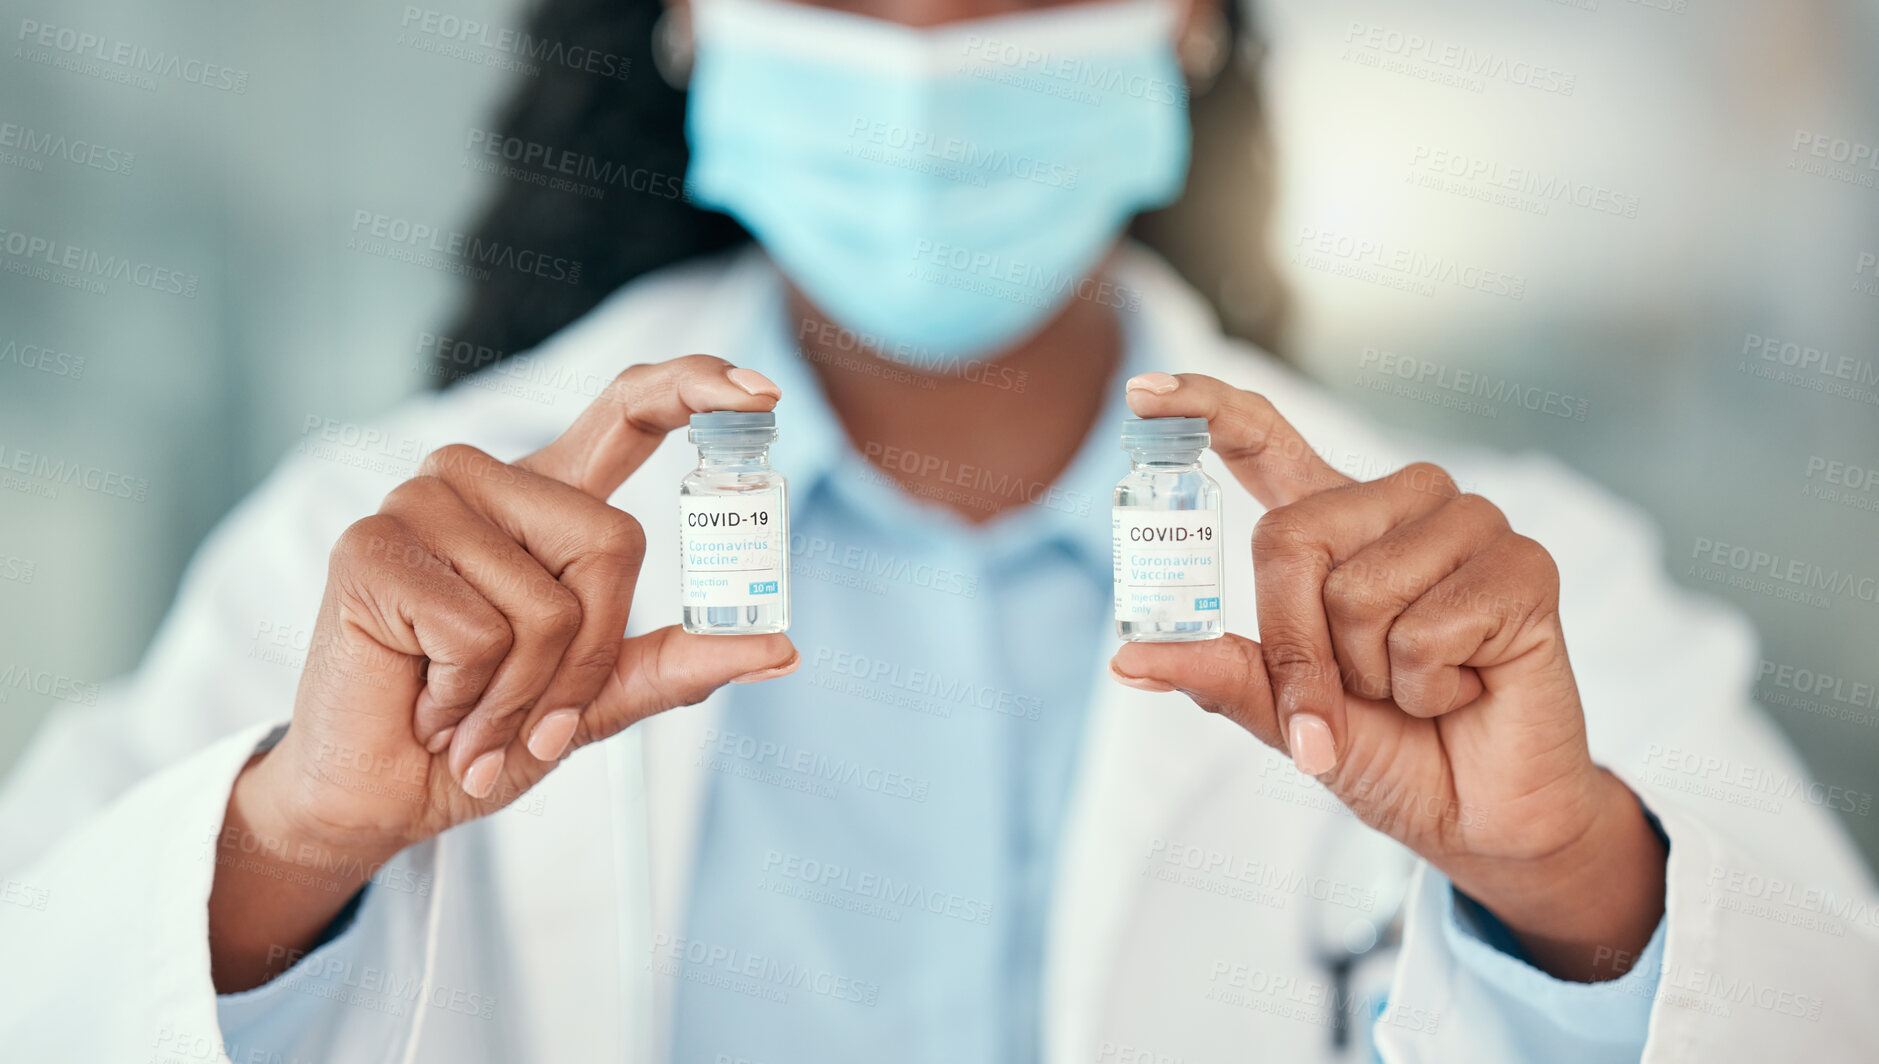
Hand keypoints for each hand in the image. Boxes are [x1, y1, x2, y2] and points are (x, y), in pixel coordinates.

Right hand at [210, 356, 798, 989]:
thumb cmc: (486, 734)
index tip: (765, 394)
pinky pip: (479, 632)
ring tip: (466, 712)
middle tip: (532, 718)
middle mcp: (486, 482)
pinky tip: (425, 703)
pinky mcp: (372, 544)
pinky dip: (468, 698)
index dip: (695, 387)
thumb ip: (681, 664)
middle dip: (589, 658)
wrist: (382, 795)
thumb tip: (782, 648)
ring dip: (520, 694)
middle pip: (614, 543)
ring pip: (548, 603)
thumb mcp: (599, 701)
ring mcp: (422, 502)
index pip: (629, 411)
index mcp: (549, 498)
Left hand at [1109, 372, 1664, 981]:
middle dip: (1297, 647)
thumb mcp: (1283, 716)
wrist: (1482, 814)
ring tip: (1423, 685)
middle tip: (1350, 699)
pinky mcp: (1525, 565)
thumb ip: (1220, 674)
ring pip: (1359, 591)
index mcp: (1334, 522)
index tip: (1141, 394)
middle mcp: (1400, 504)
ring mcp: (1470, 524)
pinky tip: (1468, 688)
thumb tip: (1128, 657)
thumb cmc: (1386, 749)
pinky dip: (1430, 687)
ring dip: (1374, 674)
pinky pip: (1427, 629)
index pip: (1262, 439)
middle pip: (1290, 540)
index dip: (1204, 409)